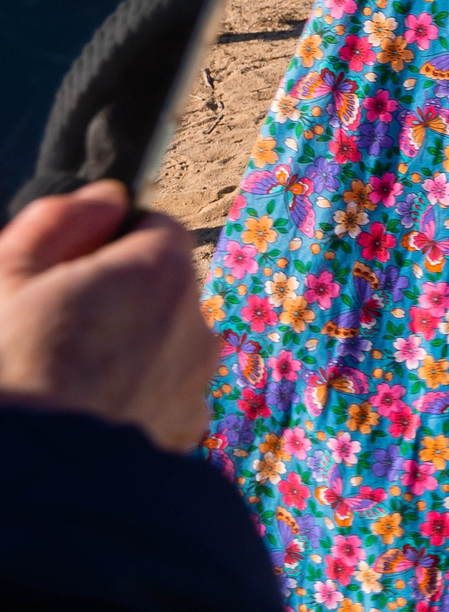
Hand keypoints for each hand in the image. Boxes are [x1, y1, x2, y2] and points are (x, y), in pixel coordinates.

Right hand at [0, 181, 222, 450]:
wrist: (27, 486)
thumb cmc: (10, 373)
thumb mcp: (6, 277)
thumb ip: (60, 222)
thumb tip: (105, 197)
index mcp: (161, 274)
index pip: (154, 228)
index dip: (105, 243)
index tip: (62, 269)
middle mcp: (195, 324)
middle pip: (158, 288)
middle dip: (114, 298)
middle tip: (46, 329)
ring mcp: (194, 384)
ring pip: (160, 345)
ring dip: (123, 350)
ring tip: (60, 381)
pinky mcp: (183, 434)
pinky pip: (160, 397)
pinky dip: (131, 400)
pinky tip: (83, 417)